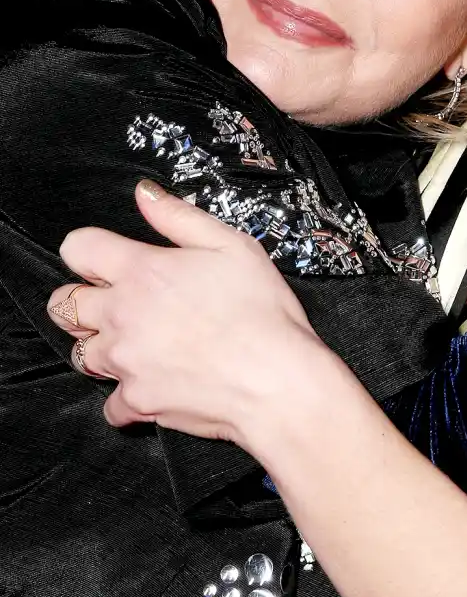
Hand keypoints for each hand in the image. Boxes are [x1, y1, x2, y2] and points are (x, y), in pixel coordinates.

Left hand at [47, 180, 322, 441]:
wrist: (274, 379)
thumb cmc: (261, 311)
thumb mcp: (232, 246)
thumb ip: (179, 217)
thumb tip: (144, 194)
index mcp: (143, 271)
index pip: (78, 248)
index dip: (89, 250)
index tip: (106, 260)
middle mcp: (123, 315)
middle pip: (63, 305)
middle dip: (82, 301)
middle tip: (115, 304)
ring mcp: (125, 361)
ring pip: (80, 353)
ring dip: (102, 347)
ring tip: (137, 343)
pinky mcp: (136, 400)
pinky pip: (111, 402)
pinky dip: (128, 396)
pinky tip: (155, 383)